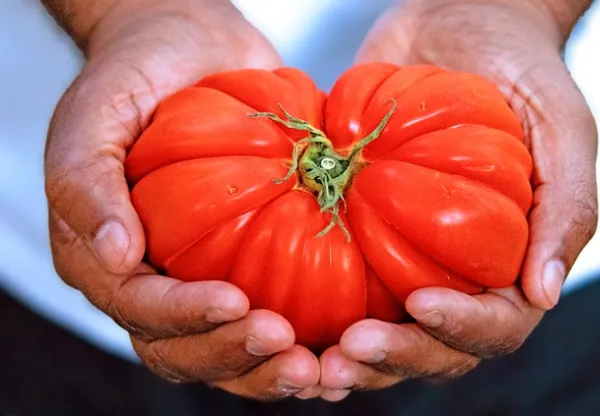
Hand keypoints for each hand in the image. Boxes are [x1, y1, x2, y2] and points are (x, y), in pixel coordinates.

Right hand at [45, 0, 318, 399]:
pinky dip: (300, 343)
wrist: (189, 47)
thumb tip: (116, 257)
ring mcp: (200, 278)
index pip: (138, 309)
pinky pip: (268, 319)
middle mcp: (152, 281)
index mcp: (105, 256)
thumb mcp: (95, 116)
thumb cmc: (136, 75)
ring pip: (225, 352)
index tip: (236, 303)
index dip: (184, 317)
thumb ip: (87, 185)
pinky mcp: (248, 265)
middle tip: (287, 345)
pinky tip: (335, 346)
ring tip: (315, 366)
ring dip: (268, 369)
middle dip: (233, 354)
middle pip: (182, 350)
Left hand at [318, 0, 597, 396]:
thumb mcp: (561, 128)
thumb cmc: (518, 68)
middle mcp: (459, 270)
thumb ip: (566, 208)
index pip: (497, 323)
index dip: (462, 327)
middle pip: (434, 345)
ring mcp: (408, 257)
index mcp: (512, 260)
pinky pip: (340, 284)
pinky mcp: (361, 233)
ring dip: (353, 355)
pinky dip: (317, 315)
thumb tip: (544, 293)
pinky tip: (284, 321)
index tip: (420, 304)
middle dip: (396, 355)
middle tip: (350, 351)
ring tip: (317, 359)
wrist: (457, 20)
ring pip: (386, 330)